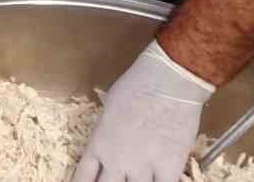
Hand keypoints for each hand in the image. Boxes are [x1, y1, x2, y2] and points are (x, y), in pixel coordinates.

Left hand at [71, 40, 211, 181]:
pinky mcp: (170, 168)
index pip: (83, 178)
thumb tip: (110, 142)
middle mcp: (117, 161)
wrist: (167, 81)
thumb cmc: (136, 85)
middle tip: (115, 180)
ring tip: (137, 180)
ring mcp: (143, 167)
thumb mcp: (109, 109)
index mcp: (99, 145)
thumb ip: (107, 133)